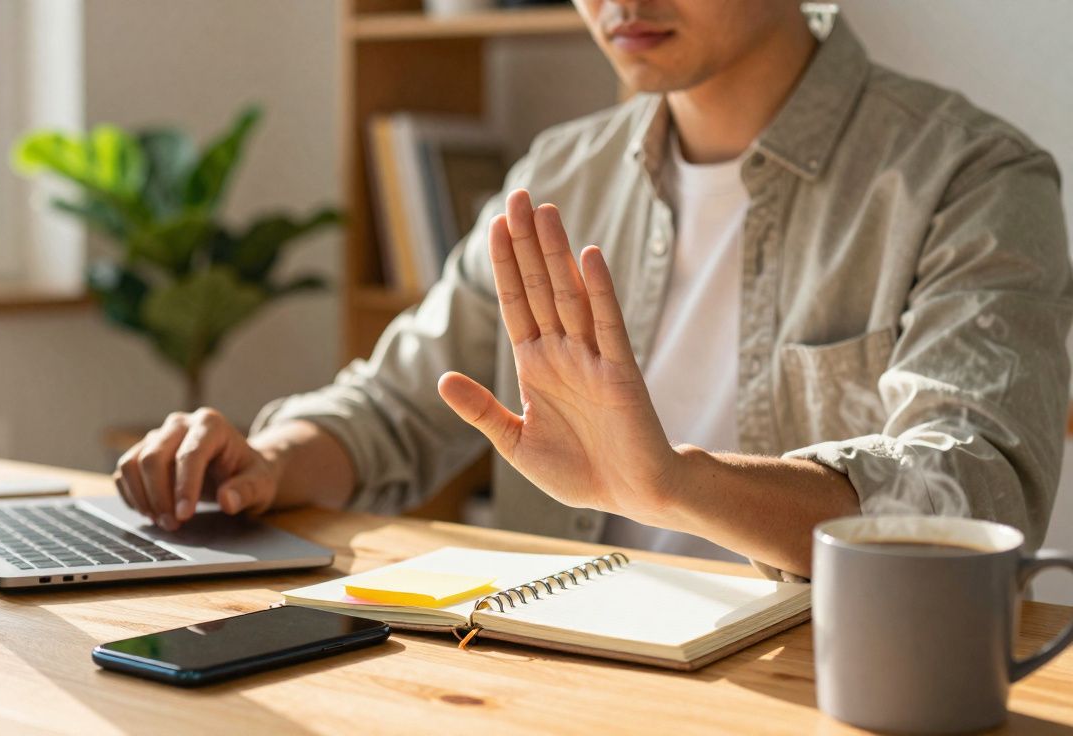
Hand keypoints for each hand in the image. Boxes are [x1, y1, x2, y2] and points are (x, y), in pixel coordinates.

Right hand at [113, 409, 277, 529]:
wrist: (239, 469)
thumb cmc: (250, 475)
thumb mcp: (260, 484)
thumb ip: (247, 491)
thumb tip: (228, 501)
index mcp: (211, 424)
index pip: (190, 454)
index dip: (184, 487)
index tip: (184, 516)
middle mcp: (180, 424)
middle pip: (153, 457)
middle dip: (159, 496)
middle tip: (173, 526)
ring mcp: (159, 435)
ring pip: (133, 463)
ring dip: (142, 498)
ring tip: (162, 522)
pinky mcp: (144, 450)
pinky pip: (125, 471)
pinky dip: (132, 495)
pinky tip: (151, 513)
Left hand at [438, 190, 682, 522]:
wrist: (631, 495)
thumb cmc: (579, 471)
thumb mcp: (516, 443)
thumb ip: (482, 411)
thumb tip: (442, 380)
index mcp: (536, 366)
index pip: (515, 304)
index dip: (505, 265)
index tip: (496, 225)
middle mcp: (563, 352)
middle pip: (539, 286)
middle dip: (527, 243)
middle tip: (518, 197)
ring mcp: (592, 358)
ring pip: (569, 294)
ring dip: (556, 253)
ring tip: (545, 211)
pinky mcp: (621, 371)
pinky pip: (608, 324)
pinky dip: (599, 291)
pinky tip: (588, 257)